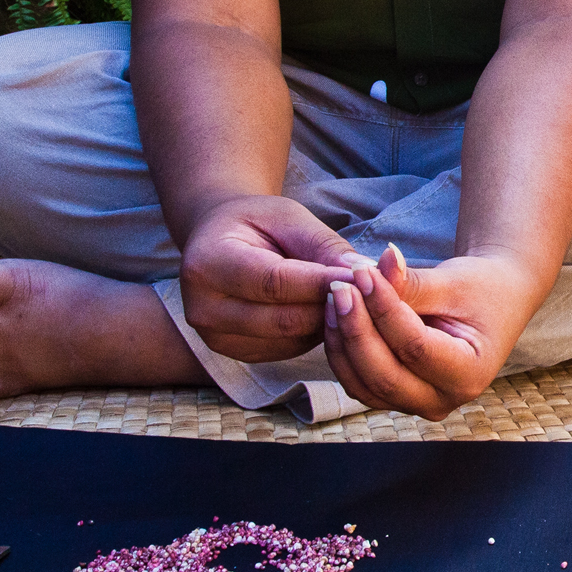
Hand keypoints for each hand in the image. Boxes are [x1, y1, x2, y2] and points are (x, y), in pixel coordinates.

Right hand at [179, 195, 351, 362]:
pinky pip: (289, 349)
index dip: (322, 282)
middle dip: (331, 305)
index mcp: (207, 264)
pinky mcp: (236, 353)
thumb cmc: (256, 223)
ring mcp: (217, 338)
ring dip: (328, 320)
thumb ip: (324, 246)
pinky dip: (314, 331)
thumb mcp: (289, 219)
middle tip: (367, 289)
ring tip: (350, 295)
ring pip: (291, 339)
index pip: (275, 282)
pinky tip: (324, 309)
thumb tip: (363, 273)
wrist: (219, 242)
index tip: (363, 276)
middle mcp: (203, 308)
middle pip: (284, 319)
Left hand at [324, 247, 543, 418]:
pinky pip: (358, 381)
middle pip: (384, 376)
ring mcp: (417, 404)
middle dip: (356, 329)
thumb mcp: (452, 282)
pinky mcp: (396, 397)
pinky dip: (342, 350)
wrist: (492, 303)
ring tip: (336, 296)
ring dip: (343, 340)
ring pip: (363, 384)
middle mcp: (443, 400)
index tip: (363, 272)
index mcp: (470, 374)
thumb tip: (366, 268)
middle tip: (340, 286)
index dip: (383, 310)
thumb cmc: (480, 290)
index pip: (415, 348)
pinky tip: (338, 314)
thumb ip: (409, 282)